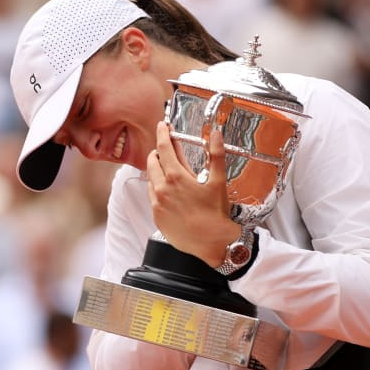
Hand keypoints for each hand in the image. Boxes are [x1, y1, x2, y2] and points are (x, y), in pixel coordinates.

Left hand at [146, 122, 239, 266]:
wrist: (210, 244)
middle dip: (158, 151)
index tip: (162, 126)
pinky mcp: (156, 216)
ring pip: (151, 178)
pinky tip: (168, 189)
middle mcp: (161, 189)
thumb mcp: (218, 181)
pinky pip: (151, 195)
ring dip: (157, 169)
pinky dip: (157, 187)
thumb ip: (216, 155)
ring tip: (168, 168)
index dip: (162, 134)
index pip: (164, 148)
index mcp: (176, 177)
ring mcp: (157, 203)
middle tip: (166, 147)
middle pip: (153, 161)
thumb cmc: (215, 215)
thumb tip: (216, 135)